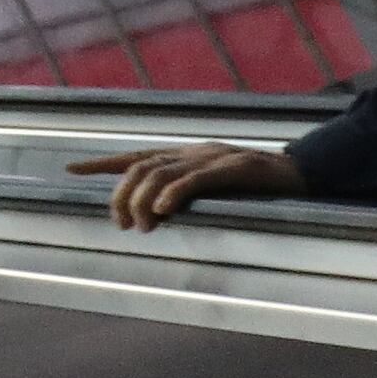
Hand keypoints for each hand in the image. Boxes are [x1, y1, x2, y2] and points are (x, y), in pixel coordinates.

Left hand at [67, 142, 307, 230]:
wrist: (305, 175)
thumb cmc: (258, 188)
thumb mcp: (214, 189)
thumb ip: (185, 195)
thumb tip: (154, 215)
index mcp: (187, 155)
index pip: (136, 156)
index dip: (103, 162)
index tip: (71, 168)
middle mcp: (194, 151)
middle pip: (141, 166)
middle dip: (121, 195)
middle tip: (120, 224)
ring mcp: (213, 157)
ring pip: (160, 172)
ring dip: (142, 200)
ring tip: (139, 225)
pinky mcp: (235, 167)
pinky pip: (195, 179)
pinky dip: (173, 193)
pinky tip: (162, 210)